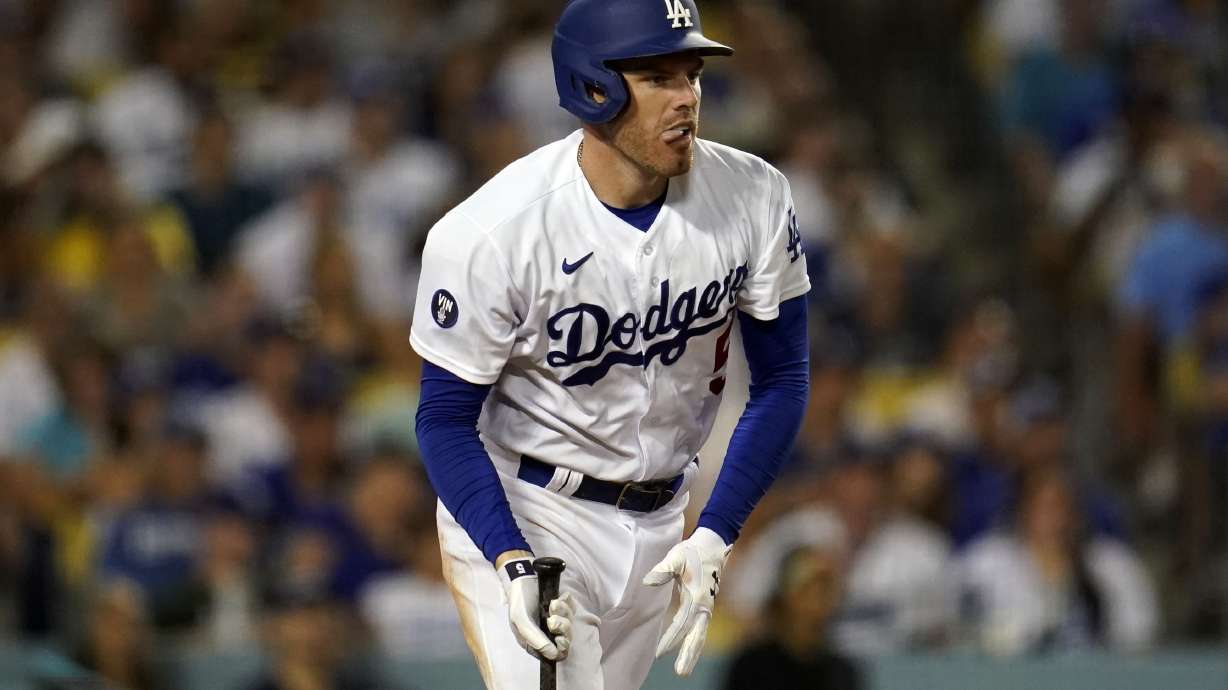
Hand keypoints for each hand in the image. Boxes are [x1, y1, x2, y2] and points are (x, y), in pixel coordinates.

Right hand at [497, 554, 573, 661]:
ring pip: (570, 623)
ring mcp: (556, 618)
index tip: (560, 639)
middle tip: (553, 619)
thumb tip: (553, 655)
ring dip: (564, 612)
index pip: (553, 654)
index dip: (559, 649)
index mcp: (535, 641)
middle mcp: (547, 632)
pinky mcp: (563, 606)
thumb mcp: (521, 621)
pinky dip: (568, 602)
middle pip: (565, 640)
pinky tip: (560, 597)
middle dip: (562, 628)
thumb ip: (536, 639)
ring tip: (553, 603)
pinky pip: (573, 608)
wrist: (525, 575)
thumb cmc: (520, 600)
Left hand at [642, 527, 731, 675]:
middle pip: (695, 636)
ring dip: (692, 653)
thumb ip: (663, 570)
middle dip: (688, 655)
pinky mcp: (706, 607)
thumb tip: (648, 581)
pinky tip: (688, 653)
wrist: (713, 545)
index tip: (660, 653)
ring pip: (699, 636)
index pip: (681, 623)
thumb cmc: (692, 551)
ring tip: (683, 671)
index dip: (670, 639)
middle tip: (681, 673)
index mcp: (696, 597)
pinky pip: (700, 630)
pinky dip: (694, 643)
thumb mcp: (676, 557)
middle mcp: (704, 606)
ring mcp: (707, 608)